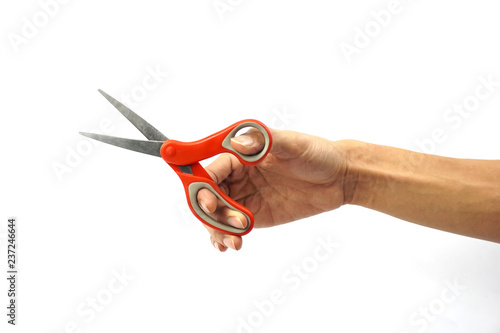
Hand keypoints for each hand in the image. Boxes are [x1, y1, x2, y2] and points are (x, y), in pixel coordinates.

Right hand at [197, 128, 348, 250]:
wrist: (339, 178)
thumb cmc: (316, 153)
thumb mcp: (292, 144)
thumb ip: (264, 141)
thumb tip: (236, 143)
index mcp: (240, 155)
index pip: (211, 172)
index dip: (204, 188)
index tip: (210, 205)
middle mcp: (238, 175)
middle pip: (208, 196)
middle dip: (212, 214)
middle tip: (234, 225)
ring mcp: (244, 196)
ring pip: (216, 215)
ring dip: (218, 229)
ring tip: (235, 241)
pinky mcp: (254, 215)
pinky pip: (231, 226)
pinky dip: (224, 237)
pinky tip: (228, 246)